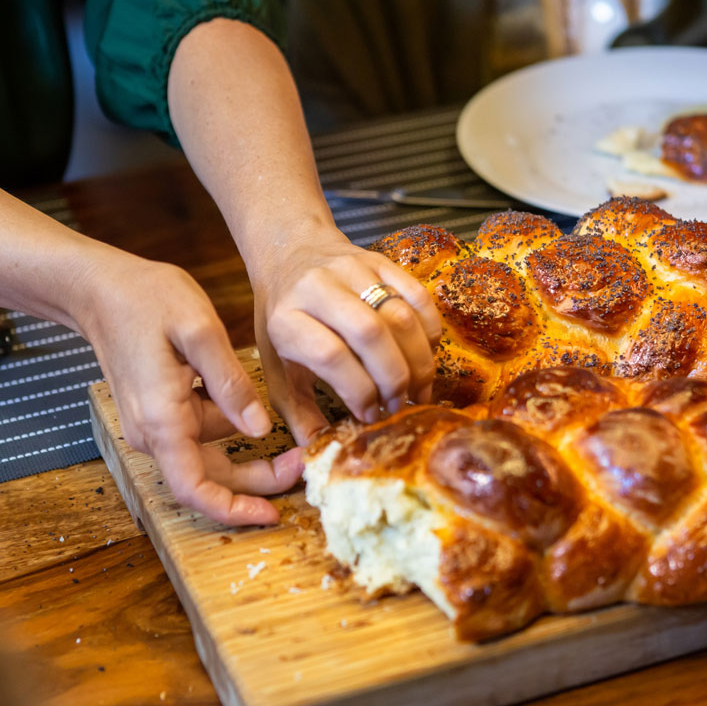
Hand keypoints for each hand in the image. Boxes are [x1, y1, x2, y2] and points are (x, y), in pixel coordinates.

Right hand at [74, 254, 302, 524]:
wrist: (100, 287)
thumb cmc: (145, 300)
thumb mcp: (200, 331)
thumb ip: (231, 383)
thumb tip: (260, 429)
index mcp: (162, 420)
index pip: (195, 489)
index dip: (233, 509)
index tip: (272, 515)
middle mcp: (153, 432)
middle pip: (211, 477)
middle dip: (259, 477)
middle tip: (304, 461)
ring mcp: (153, 424)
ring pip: (210, 453)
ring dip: (247, 447)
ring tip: (286, 422)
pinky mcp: (159, 412)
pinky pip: (199, 432)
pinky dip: (229, 426)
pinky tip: (248, 401)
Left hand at [252, 228, 441, 445]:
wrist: (289, 252)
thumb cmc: (283, 318)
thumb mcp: (276, 365)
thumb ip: (297, 412)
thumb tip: (319, 452)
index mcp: (286, 319)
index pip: (330, 355)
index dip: (358, 390)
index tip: (369, 415)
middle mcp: (317, 288)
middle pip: (370, 334)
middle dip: (394, 378)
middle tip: (399, 405)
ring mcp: (352, 269)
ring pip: (399, 314)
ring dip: (417, 359)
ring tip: (418, 388)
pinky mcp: (380, 260)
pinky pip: (418, 294)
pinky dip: (430, 329)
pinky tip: (426, 354)